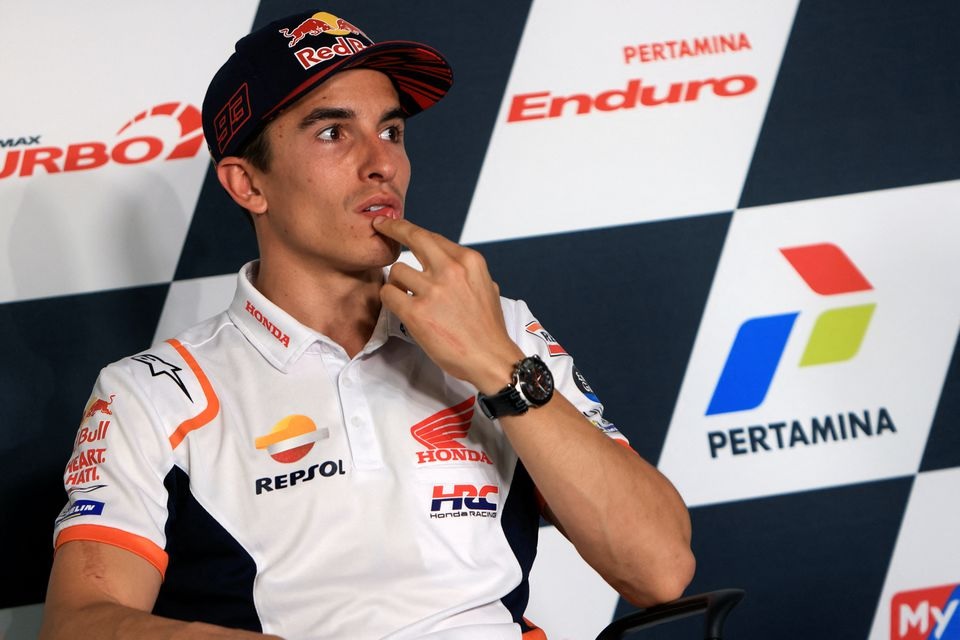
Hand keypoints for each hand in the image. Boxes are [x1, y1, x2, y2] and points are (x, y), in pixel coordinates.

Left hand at [373, 216, 522, 392]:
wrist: (491, 358)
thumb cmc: (488, 328)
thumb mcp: (487, 287)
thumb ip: (466, 271)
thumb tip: (448, 261)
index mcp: (469, 261)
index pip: (432, 236)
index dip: (409, 229)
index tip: (395, 224)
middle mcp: (451, 270)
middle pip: (412, 236)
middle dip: (392, 228)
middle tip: (380, 227)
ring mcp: (433, 290)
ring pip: (396, 270)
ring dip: (396, 282)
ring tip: (406, 296)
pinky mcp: (416, 312)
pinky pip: (388, 294)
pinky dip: (390, 298)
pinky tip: (400, 306)